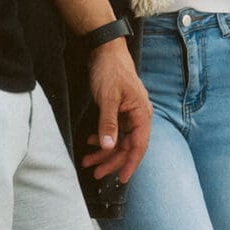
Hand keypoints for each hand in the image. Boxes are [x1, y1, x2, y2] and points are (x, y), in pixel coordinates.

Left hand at [83, 38, 151, 182]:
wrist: (105, 49)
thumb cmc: (110, 71)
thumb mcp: (107, 99)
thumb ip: (108, 124)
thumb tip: (109, 146)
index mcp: (141, 114)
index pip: (139, 145)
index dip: (131, 164)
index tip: (122, 179)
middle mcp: (138, 115)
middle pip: (127, 145)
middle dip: (111, 160)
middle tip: (95, 172)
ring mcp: (129, 112)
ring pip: (118, 139)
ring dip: (104, 151)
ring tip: (88, 161)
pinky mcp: (119, 109)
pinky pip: (113, 130)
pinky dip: (102, 138)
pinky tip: (90, 142)